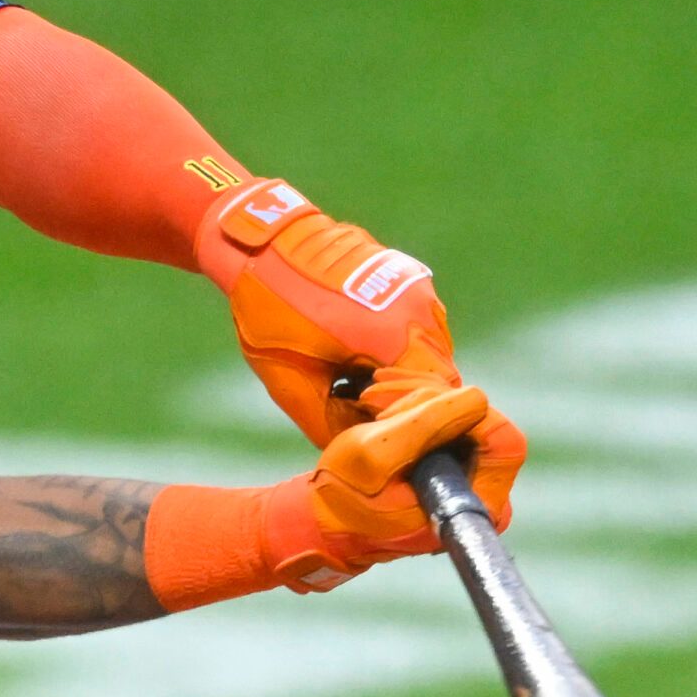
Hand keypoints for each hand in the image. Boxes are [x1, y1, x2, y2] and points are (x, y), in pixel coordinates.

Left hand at [194, 179, 458, 443]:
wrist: (260, 240)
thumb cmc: (269, 308)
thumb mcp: (292, 382)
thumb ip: (334, 425)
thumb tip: (364, 456)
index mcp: (392, 332)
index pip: (433, 399)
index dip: (410, 425)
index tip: (379, 436)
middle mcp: (417, 306)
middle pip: (437, 377)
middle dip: (407, 403)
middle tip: (365, 415)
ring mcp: (417, 287)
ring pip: (431, 352)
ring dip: (404, 374)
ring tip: (356, 381)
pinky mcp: (409, 277)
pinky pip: (419, 327)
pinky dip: (399, 347)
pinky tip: (358, 351)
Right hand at [261, 381, 526, 591]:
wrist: (326, 517)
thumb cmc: (344, 495)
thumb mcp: (374, 453)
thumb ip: (427, 425)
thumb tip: (478, 398)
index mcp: (472, 503)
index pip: (501, 437)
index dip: (456, 410)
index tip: (404, 412)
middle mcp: (482, 490)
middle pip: (481, 415)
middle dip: (427, 397)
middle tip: (376, 400)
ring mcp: (469, 472)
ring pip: (462, 407)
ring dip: (414, 396)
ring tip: (370, 401)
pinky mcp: (452, 456)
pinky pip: (447, 412)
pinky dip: (414, 401)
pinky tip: (377, 401)